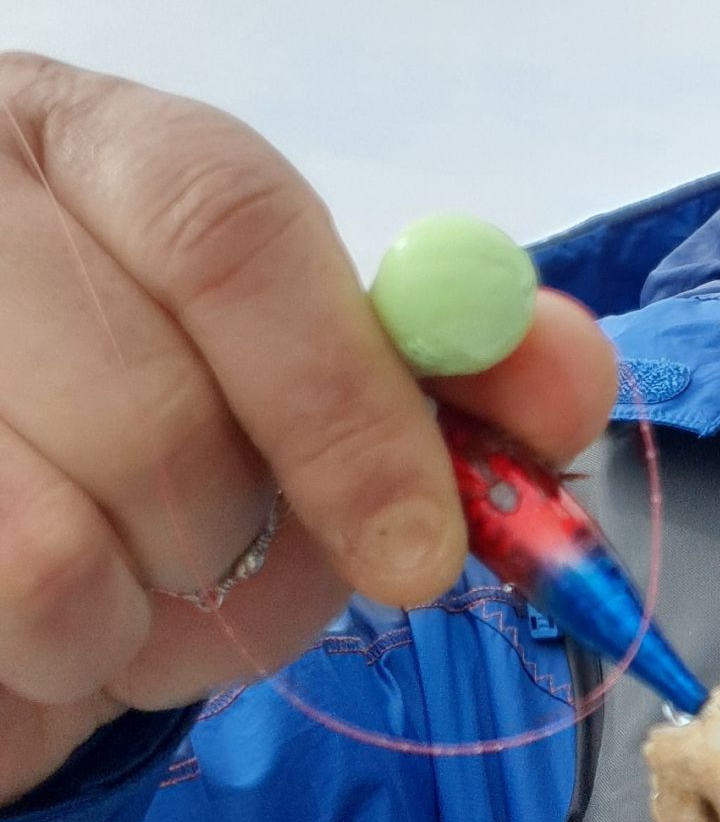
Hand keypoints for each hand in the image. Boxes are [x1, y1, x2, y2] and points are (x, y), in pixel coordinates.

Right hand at [0, 55, 618, 802]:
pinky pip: (4, 629)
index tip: (421, 555)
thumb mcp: (293, 398)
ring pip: (54, 559)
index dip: (345, 403)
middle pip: (154, 415)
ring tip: (106, 602)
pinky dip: (44, 678)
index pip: (225, 225)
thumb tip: (561, 372)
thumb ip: (443, 386)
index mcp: (81, 142)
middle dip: (236, 553)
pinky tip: (24, 632)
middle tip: (228, 576)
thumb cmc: (139, 444)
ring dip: (128, 636)